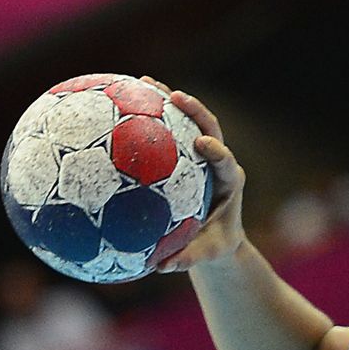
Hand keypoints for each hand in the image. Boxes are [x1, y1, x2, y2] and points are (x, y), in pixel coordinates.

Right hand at [140, 77, 248, 272]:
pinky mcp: (189, 153)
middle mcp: (218, 162)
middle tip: (174, 96)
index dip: (217, 149)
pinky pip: (170, 129)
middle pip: (211, 128)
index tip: (203, 143)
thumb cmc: (212, 246)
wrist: (218, 236)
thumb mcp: (204, 255)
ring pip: (190, 121)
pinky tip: (121, 102)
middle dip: (195, 110)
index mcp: (227, 183)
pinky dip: (151, 115)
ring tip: (144, 82)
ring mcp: (204, 154)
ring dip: (170, 101)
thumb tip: (159, 267)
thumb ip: (185, 259)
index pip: (225, 161)